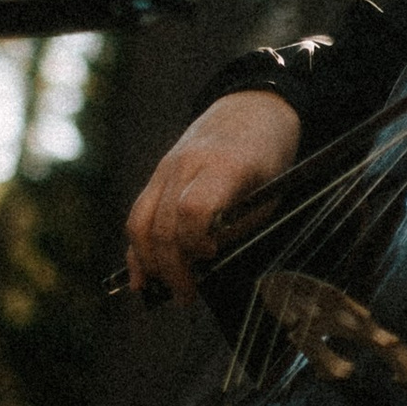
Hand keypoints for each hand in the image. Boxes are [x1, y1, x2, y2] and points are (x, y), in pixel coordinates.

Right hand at [123, 89, 300, 303]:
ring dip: (148, 262)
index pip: (193, 208)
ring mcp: (166, 168)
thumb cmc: (267, 156)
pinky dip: (136, 248)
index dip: (196, 241)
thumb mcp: (270, 192)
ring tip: (162, 290)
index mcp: (224, 165)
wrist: (251, 109)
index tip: (209, 258)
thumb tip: (207, 264)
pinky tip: (140, 276)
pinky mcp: (157, 175)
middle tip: (186, 296)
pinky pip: (137, 214)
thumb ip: (239, 227)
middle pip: (162, 222)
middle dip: (171, 267)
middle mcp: (186, 164)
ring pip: (140, 221)